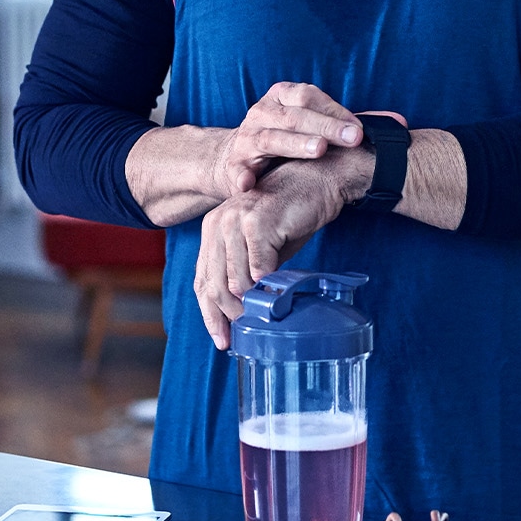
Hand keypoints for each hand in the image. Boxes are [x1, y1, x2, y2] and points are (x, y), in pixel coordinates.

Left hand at [193, 148, 374, 348]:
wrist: (318, 180)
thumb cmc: (292, 214)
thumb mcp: (262, 246)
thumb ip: (246, 272)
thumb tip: (242, 312)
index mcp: (213, 228)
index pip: (202, 279)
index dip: (209, 313)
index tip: (222, 340)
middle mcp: (218, 222)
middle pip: (214, 283)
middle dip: (229, 315)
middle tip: (245, 333)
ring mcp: (236, 220)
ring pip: (235, 280)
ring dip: (251, 303)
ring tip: (266, 316)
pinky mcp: (258, 222)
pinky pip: (259, 268)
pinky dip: (268, 285)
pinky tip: (276, 294)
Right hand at [210, 82, 362, 197]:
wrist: (236, 154)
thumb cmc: (283, 136)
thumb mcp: (304, 120)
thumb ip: (333, 121)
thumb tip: (378, 127)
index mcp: (280, 97)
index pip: (308, 97)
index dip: (335, 111)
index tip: (358, 128)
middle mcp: (262, 113)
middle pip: (295, 117)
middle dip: (326, 127)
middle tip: (351, 138)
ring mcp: (247, 138)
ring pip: (272, 139)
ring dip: (296, 144)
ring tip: (319, 150)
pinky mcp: (234, 164)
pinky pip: (238, 170)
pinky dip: (242, 176)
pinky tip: (248, 183)